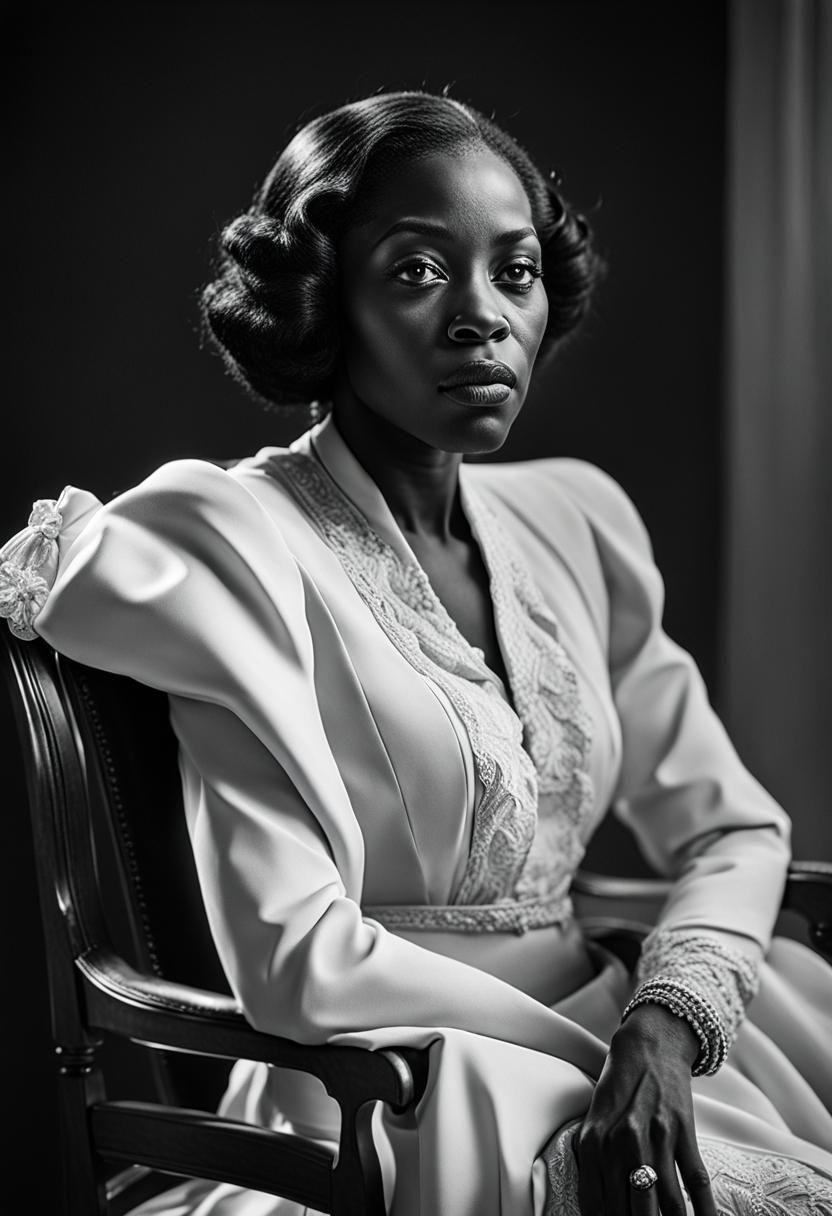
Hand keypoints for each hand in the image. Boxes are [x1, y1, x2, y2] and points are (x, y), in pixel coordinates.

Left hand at [573, 1003, 715, 1214]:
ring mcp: (656, 1138)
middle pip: (634, 1210)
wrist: (648, 1044)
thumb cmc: (617, 1086)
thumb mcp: (593, 1120)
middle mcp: (623, 1143)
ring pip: (668, 1203)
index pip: (598, 1205)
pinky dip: (704, 1210)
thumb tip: (594, 1209)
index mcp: (595, 1142)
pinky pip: (696, 1180)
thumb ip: (591, 1161)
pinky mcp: (684, 1131)